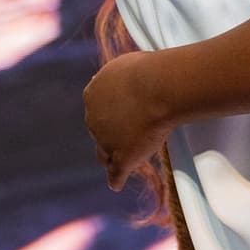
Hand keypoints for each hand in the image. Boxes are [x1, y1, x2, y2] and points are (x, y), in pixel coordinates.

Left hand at [82, 52, 170, 189]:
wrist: (157, 87)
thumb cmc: (148, 71)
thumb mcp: (127, 66)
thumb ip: (121, 77)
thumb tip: (125, 76)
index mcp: (92, 94)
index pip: (96, 108)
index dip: (109, 113)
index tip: (122, 115)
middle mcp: (93, 119)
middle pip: (99, 132)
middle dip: (111, 134)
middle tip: (130, 135)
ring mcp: (107, 141)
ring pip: (105, 155)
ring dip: (111, 158)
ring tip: (120, 164)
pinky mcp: (122, 158)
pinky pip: (115, 174)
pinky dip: (116, 179)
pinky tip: (116, 184)